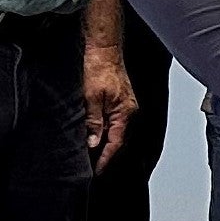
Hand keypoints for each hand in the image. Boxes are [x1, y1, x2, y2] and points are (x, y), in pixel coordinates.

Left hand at [82, 40, 135, 165]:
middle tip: (92, 167)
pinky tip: (97, 135)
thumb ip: (94, 122)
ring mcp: (125, 106)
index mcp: (124, 113)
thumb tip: (93, 143)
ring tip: (92, 155)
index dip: (105, 158)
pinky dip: (106, 131)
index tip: (96, 171)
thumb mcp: (91, 98)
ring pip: (116, 131)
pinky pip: (114, 122)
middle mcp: (128, 112)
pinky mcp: (120, 101)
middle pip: (118, 139)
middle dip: (105, 154)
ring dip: (105, 143)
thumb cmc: (99, 69)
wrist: (104, 49)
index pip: (115, 143)